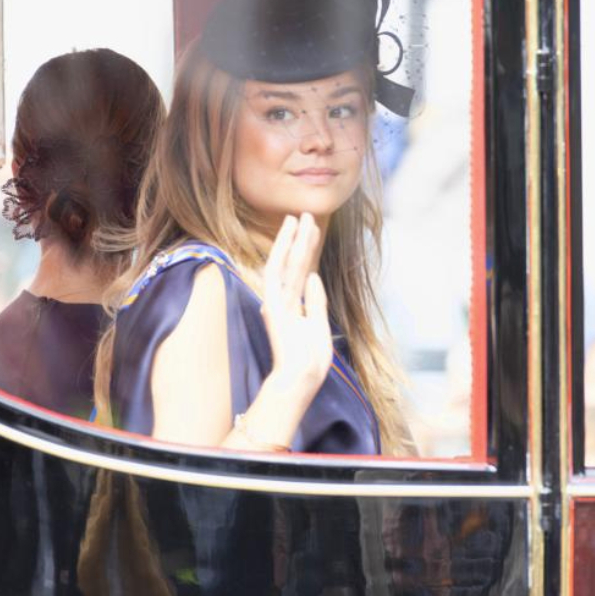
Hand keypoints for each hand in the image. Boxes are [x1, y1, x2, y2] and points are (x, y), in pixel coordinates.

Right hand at [260, 213, 332, 392]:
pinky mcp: (275, 307)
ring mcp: (277, 303)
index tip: (312, 231)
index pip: (301, 272)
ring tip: (299, 218)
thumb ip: (315, 301)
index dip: (306, 251)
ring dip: (292, 240)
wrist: (299, 381)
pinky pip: (279, 275)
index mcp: (292, 306)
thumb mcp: (319, 325)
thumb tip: (314, 277)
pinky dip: (285, 256)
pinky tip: (294, 238)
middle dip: (300, 239)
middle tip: (306, 214)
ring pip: (286, 263)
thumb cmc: (308, 360)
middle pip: (292, 263)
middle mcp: (282, 301)